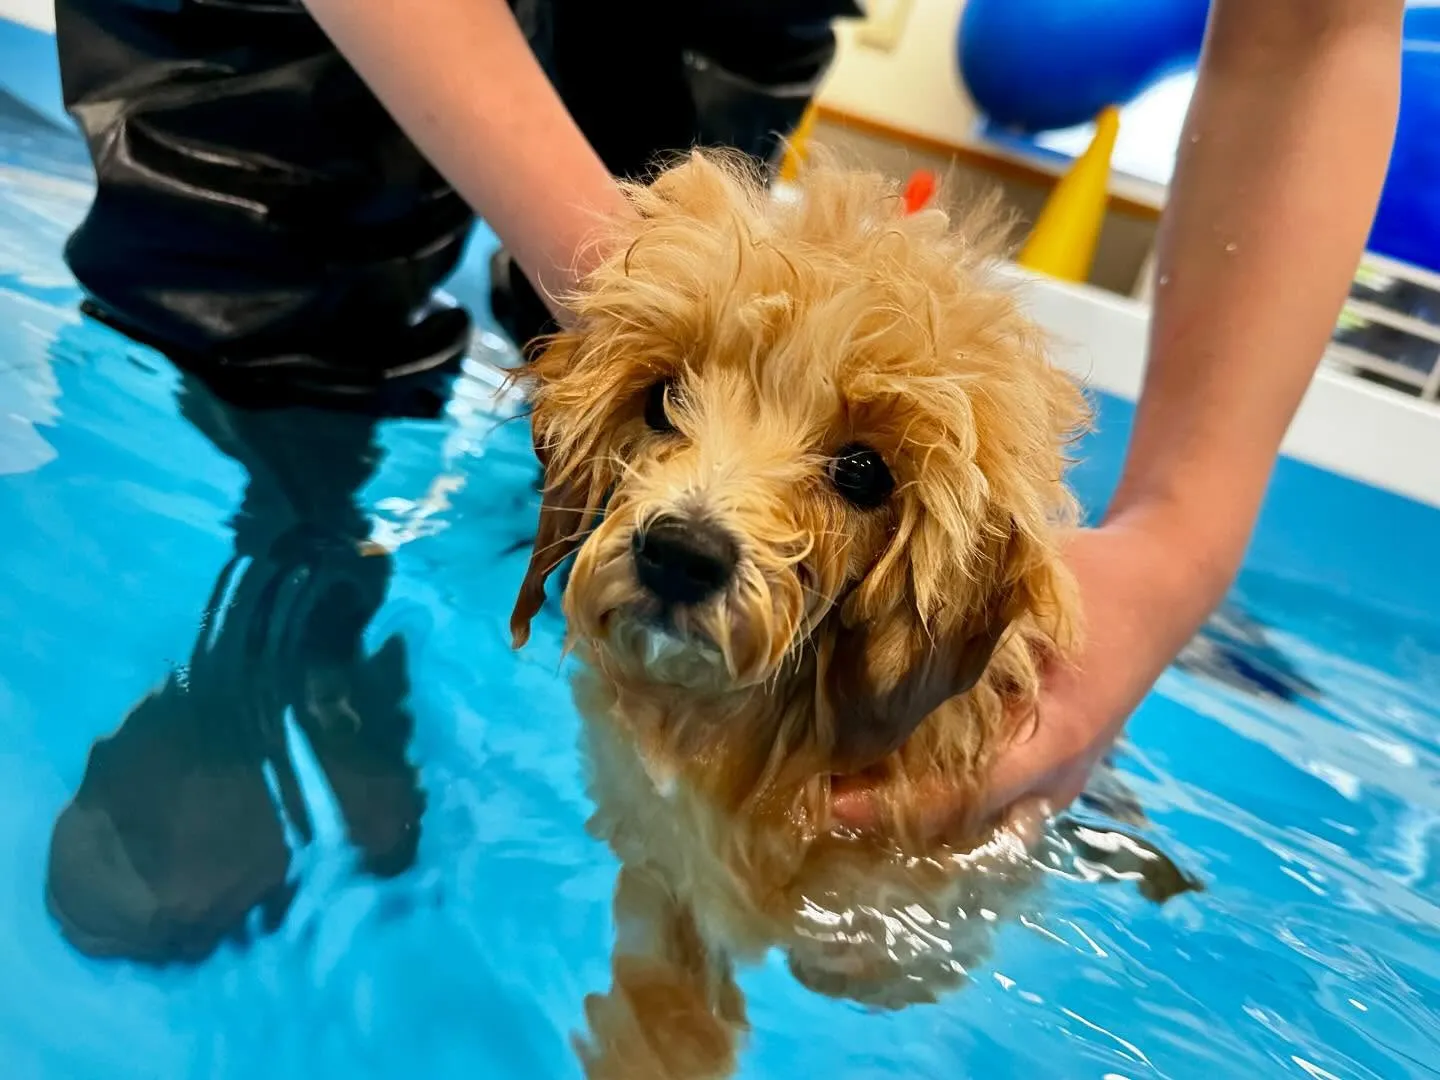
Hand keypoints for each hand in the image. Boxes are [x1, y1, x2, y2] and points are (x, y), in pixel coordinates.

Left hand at [831, 506, 1231, 837]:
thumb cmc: (1091, 582)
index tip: (827, 801)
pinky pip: (989, 809)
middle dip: (891, 827)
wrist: (1161, 588)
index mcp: (1051, 739)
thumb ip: (960, 618)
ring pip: (975, 829)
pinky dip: (939, 807)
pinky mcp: (1051, 773)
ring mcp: (1057, 782)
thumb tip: (866, 619)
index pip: (959, 795)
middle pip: (962, 831)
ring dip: (912, 823)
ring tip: (840, 803)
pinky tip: (885, 787)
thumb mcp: (1028, 590)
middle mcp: (1055, 778)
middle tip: (818, 807)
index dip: (889, 805)